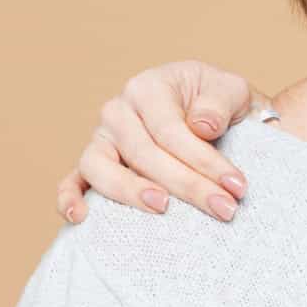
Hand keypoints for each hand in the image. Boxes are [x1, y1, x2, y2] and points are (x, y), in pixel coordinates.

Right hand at [55, 61, 262, 222]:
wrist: (212, 115)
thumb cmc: (219, 104)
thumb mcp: (232, 91)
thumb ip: (220, 102)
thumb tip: (201, 125)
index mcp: (148, 88)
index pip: (170, 131)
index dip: (204, 160)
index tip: (236, 186)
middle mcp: (118, 111)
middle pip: (143, 154)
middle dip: (187, 185)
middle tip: (224, 209)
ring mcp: (101, 139)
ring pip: (100, 167)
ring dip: (130, 191)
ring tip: (163, 208)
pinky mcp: (92, 165)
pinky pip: (72, 180)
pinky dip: (69, 198)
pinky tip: (80, 217)